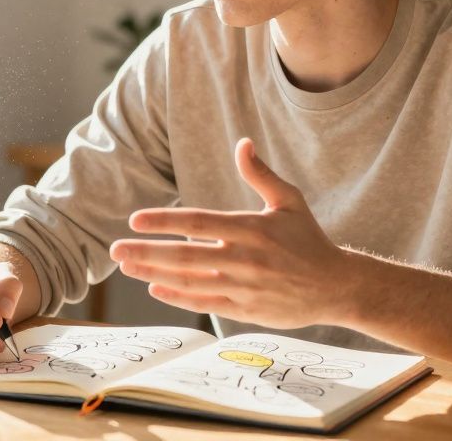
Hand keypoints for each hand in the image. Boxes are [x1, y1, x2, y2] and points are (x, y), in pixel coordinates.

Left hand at [110, 137, 351, 328]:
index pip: (198, 223)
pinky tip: (155, 289)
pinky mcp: (246, 309)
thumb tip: (242, 143)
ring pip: (190, 281)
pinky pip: (205, 303)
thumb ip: (261, 174)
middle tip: (115, 249)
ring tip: (127, 267)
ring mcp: (244, 287)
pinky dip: (178, 297)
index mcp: (252, 229)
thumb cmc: (309, 240)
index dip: (165, 222)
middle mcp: (245, 259)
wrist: (336, 286)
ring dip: (154, 275)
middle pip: (186, 256)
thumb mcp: (290, 201)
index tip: (135, 220)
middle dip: (146, 252)